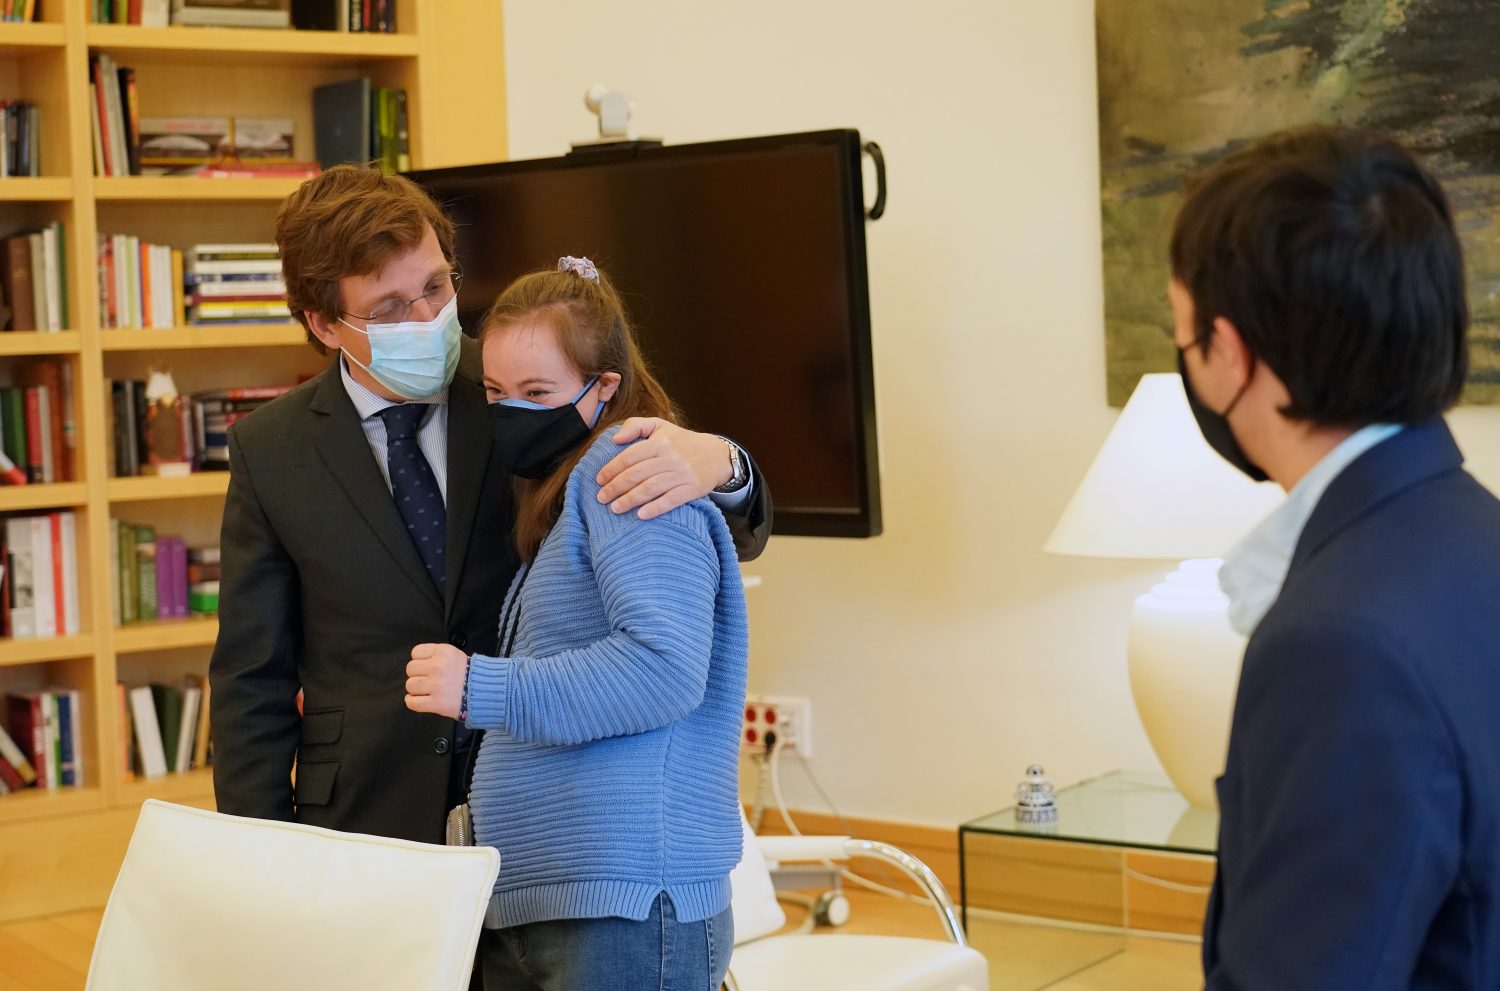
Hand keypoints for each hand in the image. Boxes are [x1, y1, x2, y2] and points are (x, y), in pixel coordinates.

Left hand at [404, 643, 468, 719]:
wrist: (485, 692)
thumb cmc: (469, 673)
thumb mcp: (454, 655)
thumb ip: (436, 655)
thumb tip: (417, 663)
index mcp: (443, 652)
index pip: (416, 653)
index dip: (420, 660)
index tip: (427, 666)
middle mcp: (438, 667)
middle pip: (410, 669)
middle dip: (418, 674)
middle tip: (428, 679)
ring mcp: (436, 686)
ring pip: (410, 685)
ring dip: (416, 689)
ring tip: (428, 691)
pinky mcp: (436, 703)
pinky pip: (412, 702)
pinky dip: (413, 702)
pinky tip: (421, 700)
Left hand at [596, 418, 732, 519]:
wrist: (717, 455)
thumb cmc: (682, 441)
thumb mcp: (660, 426)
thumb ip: (636, 425)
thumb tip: (615, 439)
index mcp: (660, 441)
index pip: (629, 456)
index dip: (611, 469)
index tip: (599, 480)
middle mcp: (670, 457)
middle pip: (636, 474)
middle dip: (615, 488)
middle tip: (602, 498)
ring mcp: (681, 474)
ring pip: (650, 488)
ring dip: (630, 500)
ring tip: (615, 508)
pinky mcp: (692, 489)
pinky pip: (671, 500)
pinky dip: (655, 508)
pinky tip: (641, 515)